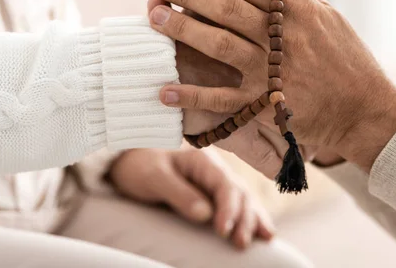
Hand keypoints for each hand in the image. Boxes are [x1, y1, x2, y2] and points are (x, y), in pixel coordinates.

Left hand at [109, 148, 274, 248]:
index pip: (224, 185)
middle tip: (242, 243)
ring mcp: (214, 180)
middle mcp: (214, 169)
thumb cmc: (139, 162)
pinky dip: (250, 215)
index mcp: (202, 160)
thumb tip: (205, 214)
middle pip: (239, 192)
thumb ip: (178, 192)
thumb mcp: (153, 176)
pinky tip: (261, 230)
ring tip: (266, 238)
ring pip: (243, 198)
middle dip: (245, 217)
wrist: (129, 152)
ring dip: (254, 217)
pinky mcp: (211, 191)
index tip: (223, 231)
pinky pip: (236, 203)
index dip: (228, 209)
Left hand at [148, 0, 395, 170]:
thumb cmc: (345, 58)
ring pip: (220, 44)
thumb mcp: (322, 14)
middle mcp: (282, 38)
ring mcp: (272, 73)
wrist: (365, 110)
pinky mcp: (266, 106)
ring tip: (155, 17)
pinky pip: (222, 101)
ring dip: (183, 29)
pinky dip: (192, 96)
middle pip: (226, 8)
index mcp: (296, 11)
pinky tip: (163, 90)